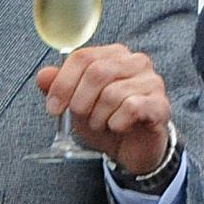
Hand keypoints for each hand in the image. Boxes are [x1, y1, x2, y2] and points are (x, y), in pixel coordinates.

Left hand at [39, 43, 173, 177]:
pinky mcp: (160, 104)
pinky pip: (132, 108)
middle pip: (97, 72)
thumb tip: (43, 75)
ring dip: (99, 117)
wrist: (131, 149)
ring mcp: (152, 81)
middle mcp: (135, 62)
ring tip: (102, 124)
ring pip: (113, 93)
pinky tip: (118, 127)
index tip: (53, 107)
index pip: (83, 57)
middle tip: (80, 117)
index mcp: (113, 55)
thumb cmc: (106, 120)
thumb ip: (60, 87)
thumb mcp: (76, 104)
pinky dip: (117, 123)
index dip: (63, 83)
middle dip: (80, 101)